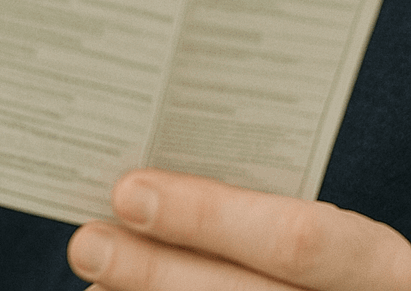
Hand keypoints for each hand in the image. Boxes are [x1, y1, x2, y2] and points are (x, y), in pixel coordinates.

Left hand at [68, 169, 410, 289]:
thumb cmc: (333, 266)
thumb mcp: (327, 233)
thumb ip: (259, 212)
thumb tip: (149, 189)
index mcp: (379, 268)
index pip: (295, 240)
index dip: (208, 216)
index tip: (128, 192)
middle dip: (155, 273)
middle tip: (87, 243)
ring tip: (95, 278)